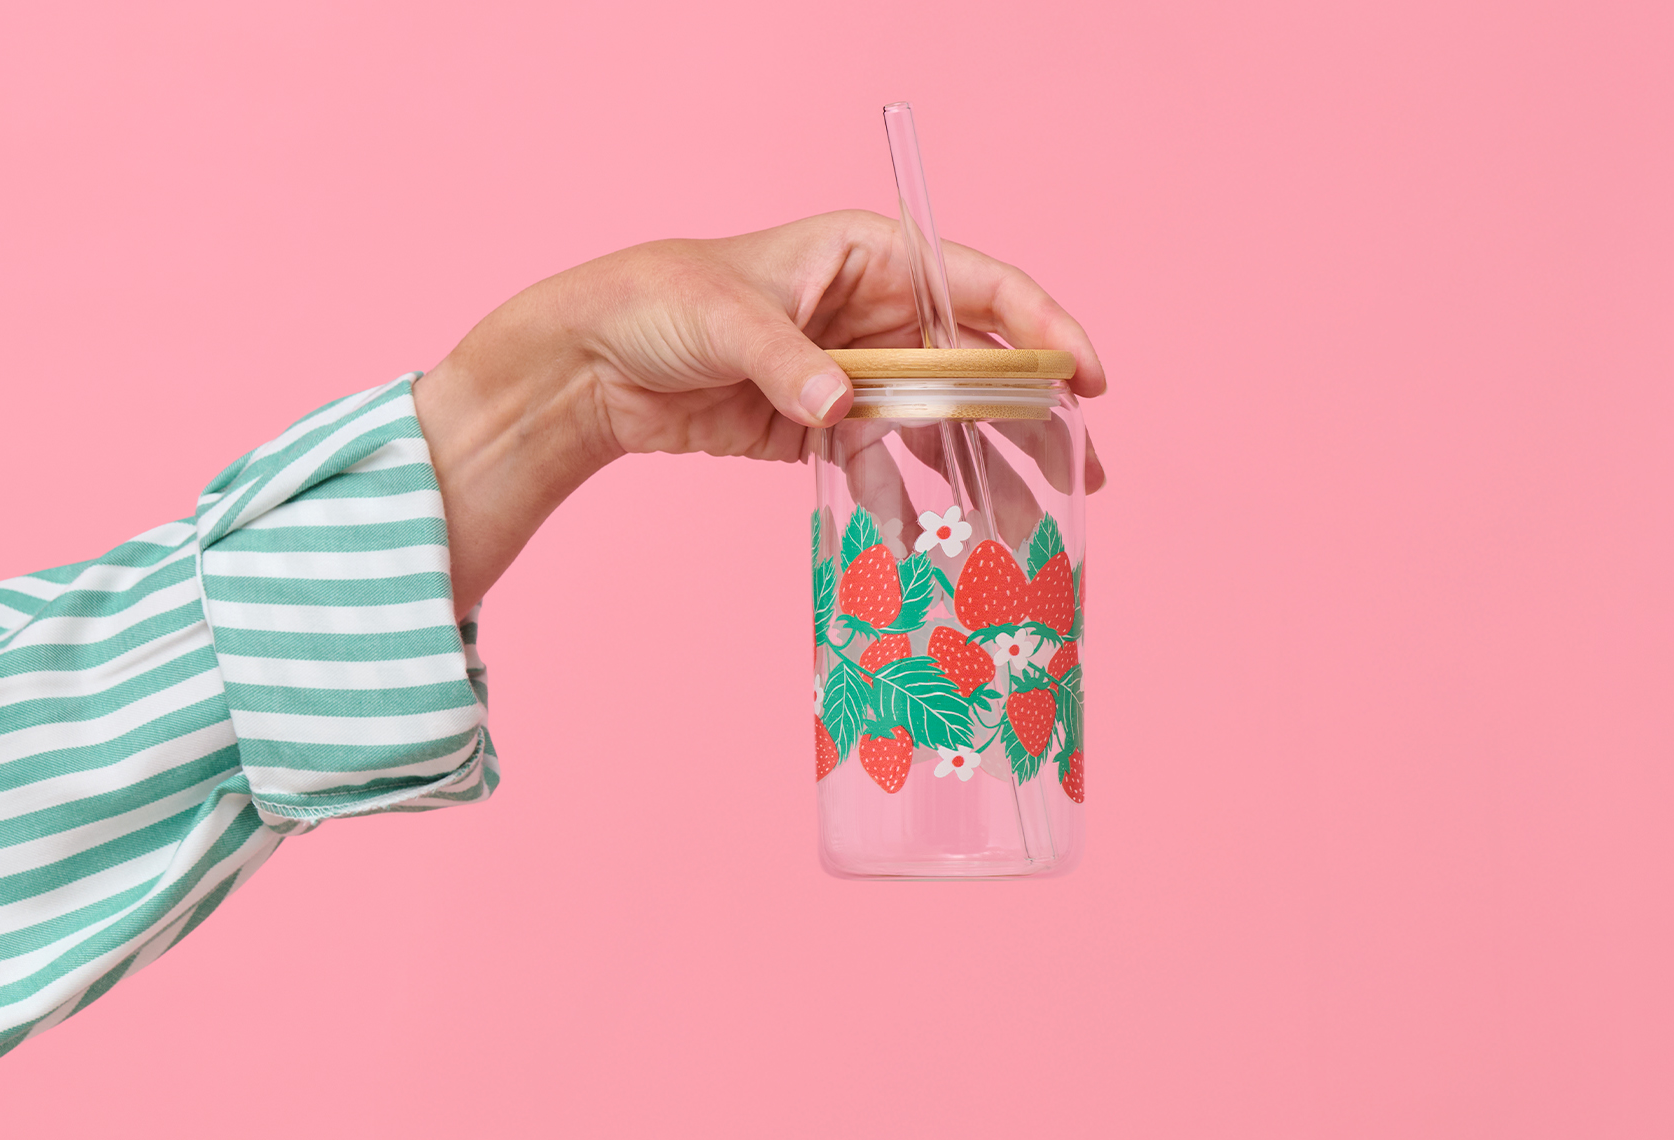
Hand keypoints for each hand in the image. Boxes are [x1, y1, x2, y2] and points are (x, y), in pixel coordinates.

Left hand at [410, 210, 1105, 612]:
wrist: (588, 363)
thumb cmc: (654, 302)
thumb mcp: (723, 317)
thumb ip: (788, 362)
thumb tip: (839, 405)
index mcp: (871, 255)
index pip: (982, 285)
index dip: (1042, 329)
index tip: (1085, 378)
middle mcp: (877, 311)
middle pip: (977, 364)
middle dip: (1031, 416)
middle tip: (1084, 468)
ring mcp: (855, 372)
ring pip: (941, 421)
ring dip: (983, 470)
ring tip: (1028, 525)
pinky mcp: (824, 426)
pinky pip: (885, 466)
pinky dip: (910, 504)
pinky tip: (938, 545)